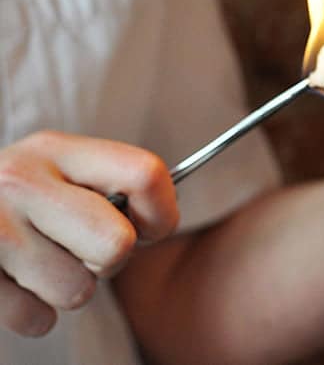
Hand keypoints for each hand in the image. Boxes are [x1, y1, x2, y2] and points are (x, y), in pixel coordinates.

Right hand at [0, 130, 177, 336]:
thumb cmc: (20, 197)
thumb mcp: (59, 169)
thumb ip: (110, 185)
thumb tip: (161, 222)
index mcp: (58, 149)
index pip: (145, 174)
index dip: (163, 212)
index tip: (152, 228)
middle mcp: (23, 180)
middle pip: (117, 243)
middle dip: (111, 258)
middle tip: (85, 248)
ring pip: (77, 289)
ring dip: (68, 286)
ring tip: (43, 262)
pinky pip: (37, 318)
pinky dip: (34, 312)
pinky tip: (17, 283)